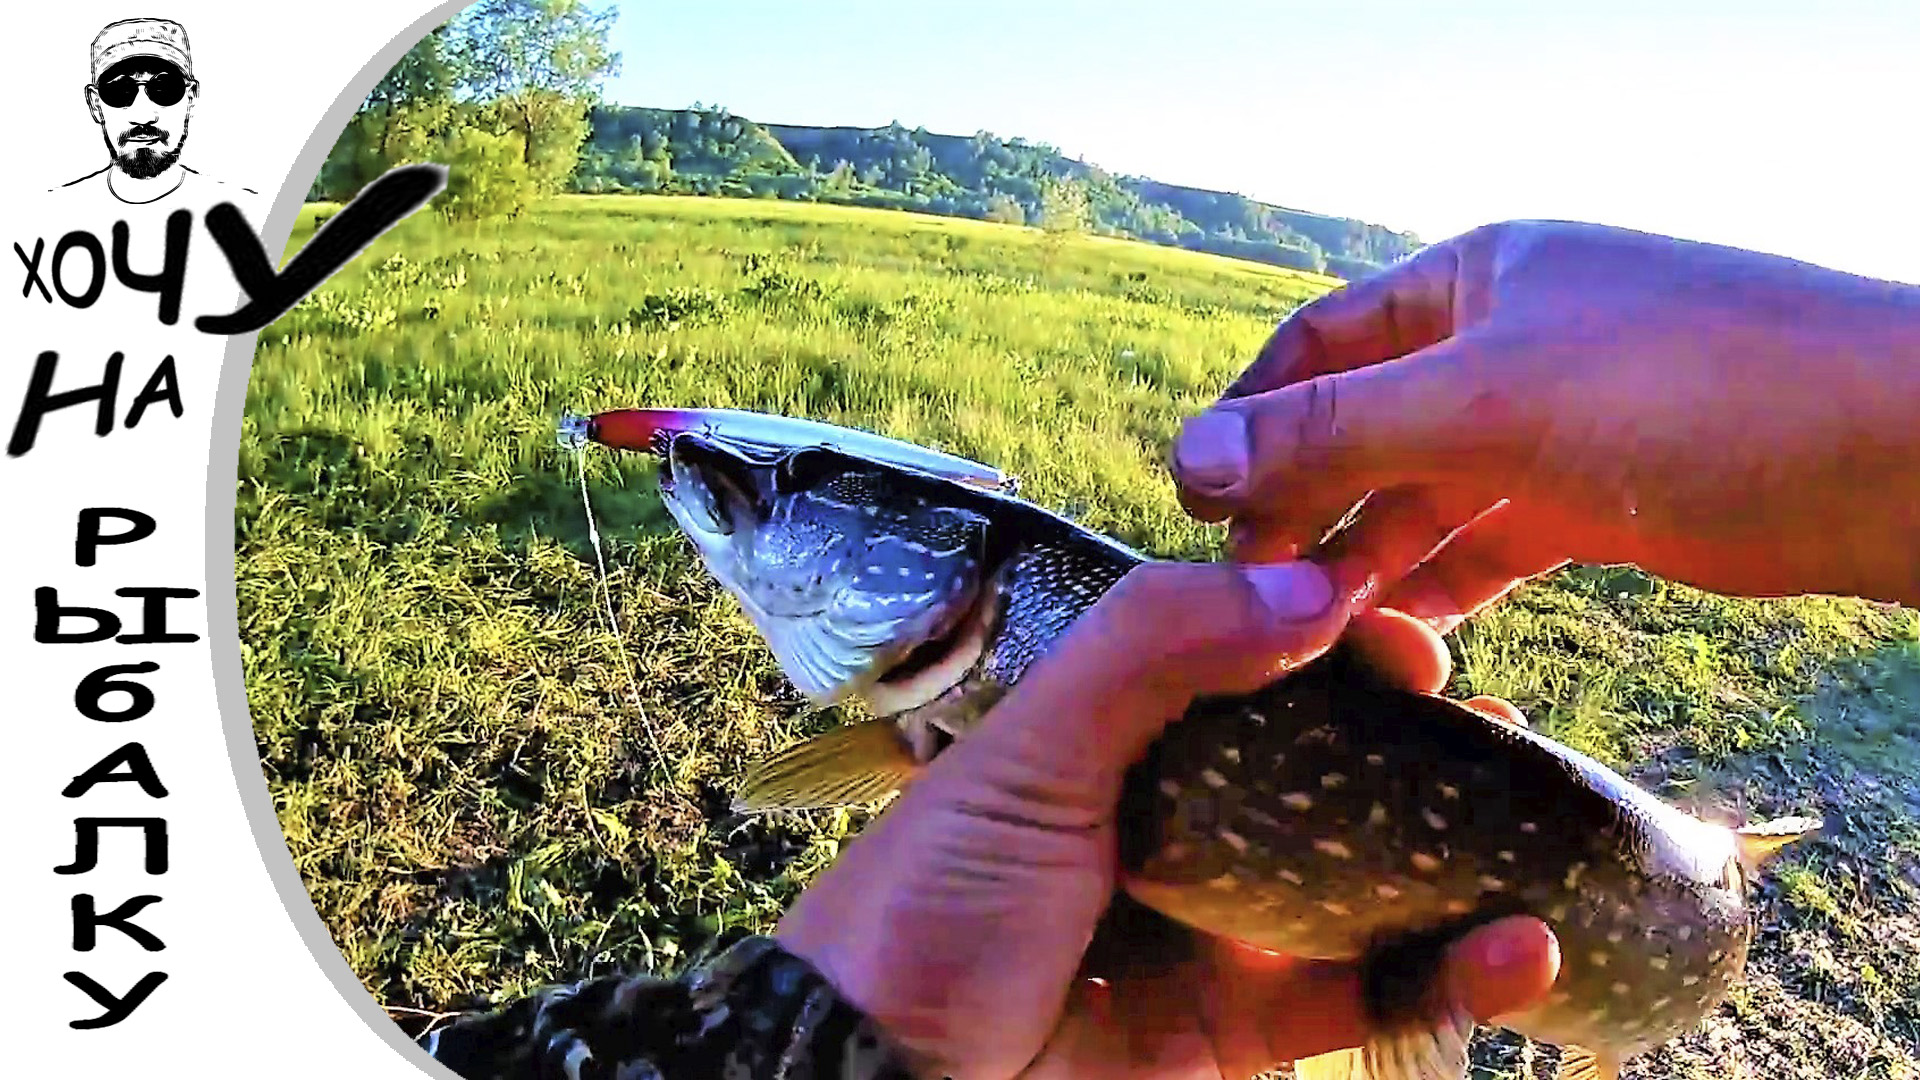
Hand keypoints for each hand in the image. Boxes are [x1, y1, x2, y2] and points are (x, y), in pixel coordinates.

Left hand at [775, 560, 1559, 1078]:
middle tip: (1492, 722)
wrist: (882, 1078)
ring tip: (1538, 820)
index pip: (1241, 670)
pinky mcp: (1241, 1031)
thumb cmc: (937, 902)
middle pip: (1315, 773)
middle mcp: (1170, 827)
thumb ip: (1153, 648)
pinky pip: (1364, 996)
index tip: (1405, 631)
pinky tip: (1522, 948)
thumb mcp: (1031, 751)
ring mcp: (1211, 932)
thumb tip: (1313, 584)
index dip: (1325, 643)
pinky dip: (1449, 977)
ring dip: (1453, 855)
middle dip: (1409, 745)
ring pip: (1360, 884)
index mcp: (1111, 743)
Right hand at [1171, 220, 1919, 629]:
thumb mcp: (1487, 402)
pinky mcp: (1595, 499)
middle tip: (1252, 598)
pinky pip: (1484, 543)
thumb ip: (1333, 433)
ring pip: (1420, 495)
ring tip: (1314, 634)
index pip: (1315, 346)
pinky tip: (1400, 636)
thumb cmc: (1695, 389)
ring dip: (1365, 560)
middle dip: (1303, 507)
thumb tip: (1189, 460)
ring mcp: (1550, 425)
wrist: (1891, 454)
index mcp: (1469, 280)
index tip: (1198, 511)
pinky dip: (1438, 586)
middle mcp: (1500, 346)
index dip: (1247, 422)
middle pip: (1360, 428)